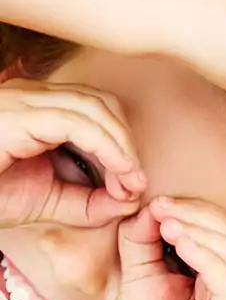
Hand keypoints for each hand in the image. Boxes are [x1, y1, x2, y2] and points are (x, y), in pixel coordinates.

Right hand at [0, 83, 144, 227]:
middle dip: (127, 143)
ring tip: (129, 182)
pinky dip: (108, 147)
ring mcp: (21, 100)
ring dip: (122, 147)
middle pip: (102, 103)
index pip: (98, 109)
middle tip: (134, 184)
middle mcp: (30, 97)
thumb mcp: (46, 201)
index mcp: (37, 108)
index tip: (134, 183)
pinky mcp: (16, 114)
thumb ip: (88, 202)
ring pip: (94, 107)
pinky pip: (77, 121)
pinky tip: (119, 173)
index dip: (124, 144)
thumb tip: (130, 202)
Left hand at [90, 197, 225, 299]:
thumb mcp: (140, 276)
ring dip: (205, 234)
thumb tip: (152, 206)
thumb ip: (145, 241)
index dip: (201, 214)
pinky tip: (181, 243)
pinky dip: (208, 258)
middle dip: (204, 218)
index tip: (161, 203)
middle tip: (164, 207)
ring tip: (170, 223)